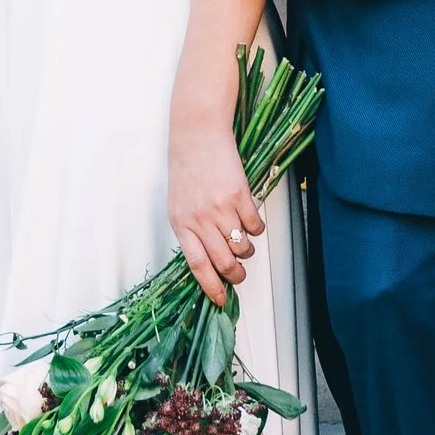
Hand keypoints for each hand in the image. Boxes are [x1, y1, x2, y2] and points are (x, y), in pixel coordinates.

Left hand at [169, 113, 265, 306]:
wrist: (197, 135)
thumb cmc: (186, 170)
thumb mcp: (178, 205)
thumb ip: (191, 231)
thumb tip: (209, 260)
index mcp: (181, 224)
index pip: (198, 266)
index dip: (211, 287)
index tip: (222, 300)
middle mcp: (200, 220)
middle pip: (224, 262)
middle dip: (235, 276)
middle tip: (239, 275)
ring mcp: (221, 208)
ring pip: (242, 247)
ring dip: (246, 250)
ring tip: (242, 241)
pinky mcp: (240, 196)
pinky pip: (255, 226)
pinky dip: (256, 229)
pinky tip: (250, 220)